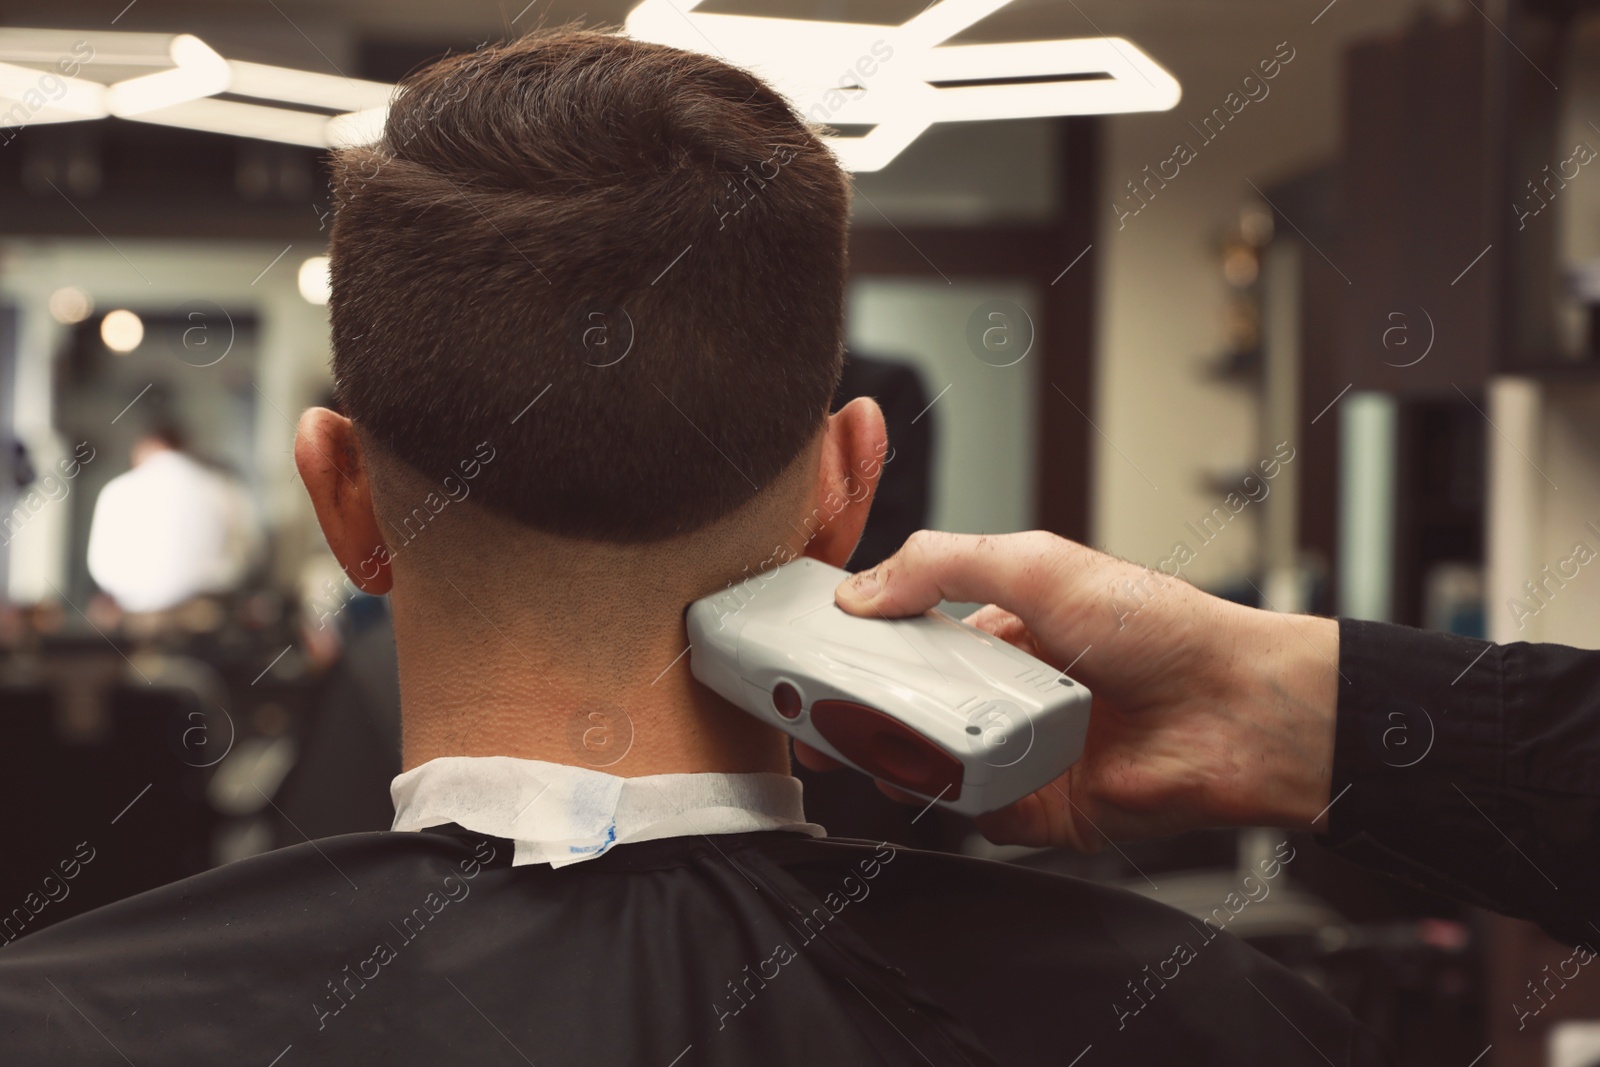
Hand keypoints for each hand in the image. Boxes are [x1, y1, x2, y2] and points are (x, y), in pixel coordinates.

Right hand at [795, 530, 1338, 851]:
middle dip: (858, 710)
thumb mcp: (1038, 565)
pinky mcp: (1039, 810)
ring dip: (896, 756)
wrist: (1237, 710)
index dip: (860, 644)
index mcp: (1002, 627)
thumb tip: (863, 591)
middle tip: (816, 712)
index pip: (910, 636)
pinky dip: (950, 804)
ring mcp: (1020, 750)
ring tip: (864, 744)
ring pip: (931, 762)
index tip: (813, 651)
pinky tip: (931, 784)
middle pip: (908, 704)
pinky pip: (974, 813)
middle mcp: (1005, 690)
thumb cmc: (1162, 628)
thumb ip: (945, 566)